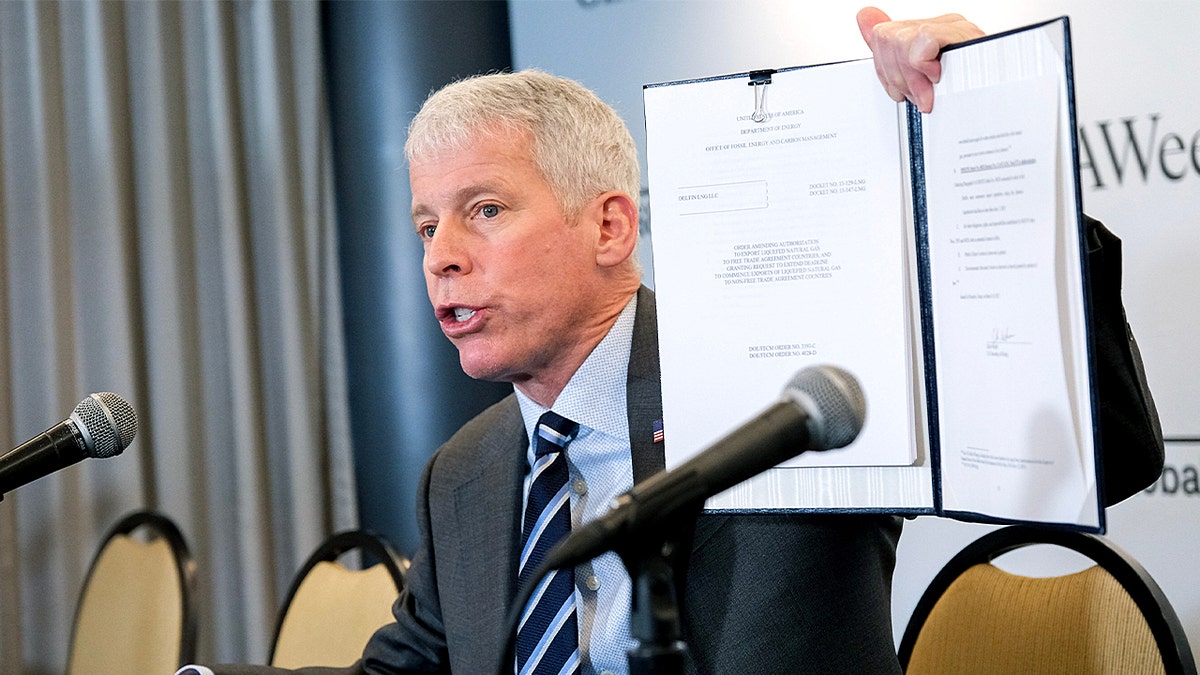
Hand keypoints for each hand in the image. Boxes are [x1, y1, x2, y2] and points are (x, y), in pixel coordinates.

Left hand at [856, 7, 983, 112]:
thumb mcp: (919, 80)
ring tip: (929, 94)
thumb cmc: (967, 101)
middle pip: (885, 38)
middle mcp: (943, 26)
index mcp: (929, 34)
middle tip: (917, 96)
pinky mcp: (964, 35)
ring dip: (910, 78)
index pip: (882, 37)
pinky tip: (938, 77)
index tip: (902, 92)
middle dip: (895, 77)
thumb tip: (864, 15)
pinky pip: (923, 39)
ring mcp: (955, 28)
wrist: (1004, 109)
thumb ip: (889, 48)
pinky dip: (924, 64)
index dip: (886, 71)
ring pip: (899, 40)